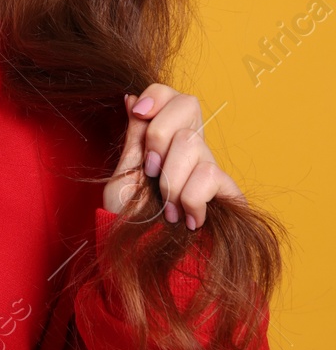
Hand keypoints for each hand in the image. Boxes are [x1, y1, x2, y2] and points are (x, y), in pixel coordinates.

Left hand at [103, 83, 242, 229]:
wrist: (144, 256)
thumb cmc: (129, 219)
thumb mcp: (122, 174)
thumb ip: (133, 138)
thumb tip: (132, 96)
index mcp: (163, 138)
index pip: (170, 93)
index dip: (157, 95)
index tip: (138, 112)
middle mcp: (189, 146)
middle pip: (188, 104)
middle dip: (159, 133)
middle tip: (149, 168)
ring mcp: (208, 166)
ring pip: (192, 142)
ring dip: (168, 178)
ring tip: (164, 207)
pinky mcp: (226, 191)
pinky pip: (209, 174)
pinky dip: (190, 198)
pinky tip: (186, 219)